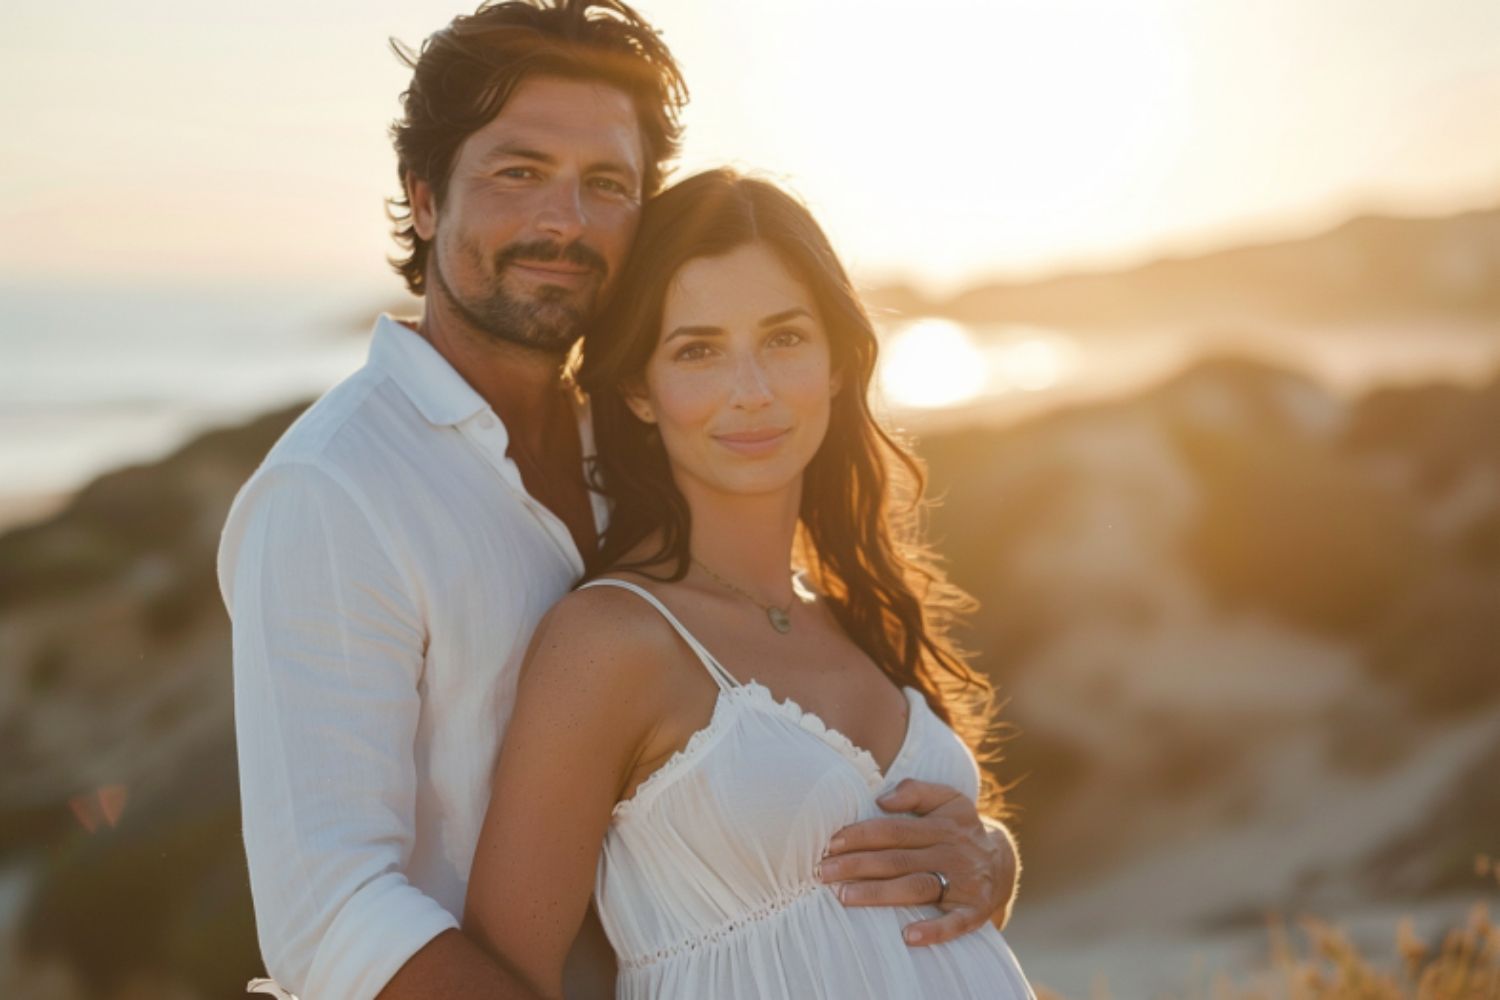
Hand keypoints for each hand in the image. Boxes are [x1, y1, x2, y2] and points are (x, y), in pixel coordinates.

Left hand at [816, 779, 1018, 945]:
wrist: (1003, 864)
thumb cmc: (960, 830)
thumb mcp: (948, 800)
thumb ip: (916, 792)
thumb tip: (882, 798)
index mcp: (941, 825)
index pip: (893, 830)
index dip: (860, 835)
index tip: (830, 844)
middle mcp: (951, 852)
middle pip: (897, 859)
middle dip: (857, 865)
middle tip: (823, 873)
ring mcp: (963, 882)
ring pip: (916, 887)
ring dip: (879, 894)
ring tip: (844, 897)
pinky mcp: (975, 910)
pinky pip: (955, 922)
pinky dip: (933, 930)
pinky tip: (907, 937)